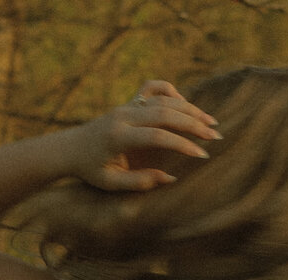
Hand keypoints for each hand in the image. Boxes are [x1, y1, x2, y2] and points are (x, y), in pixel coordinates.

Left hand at [64, 80, 219, 191]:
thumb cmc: (92, 170)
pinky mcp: (129, 101)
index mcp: (119, 137)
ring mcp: (127, 105)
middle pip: (166, 112)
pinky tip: (184, 104)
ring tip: (211, 123)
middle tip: (216, 137)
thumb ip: (141, 181)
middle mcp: (124, 115)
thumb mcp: (112, 184)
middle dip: (194, 124)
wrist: (71, 148)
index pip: (158, 136)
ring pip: (164, 99)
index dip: (182, 144)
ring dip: (190, 109)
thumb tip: (171, 177)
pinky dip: (171, 92)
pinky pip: (153, 88)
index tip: (202, 155)